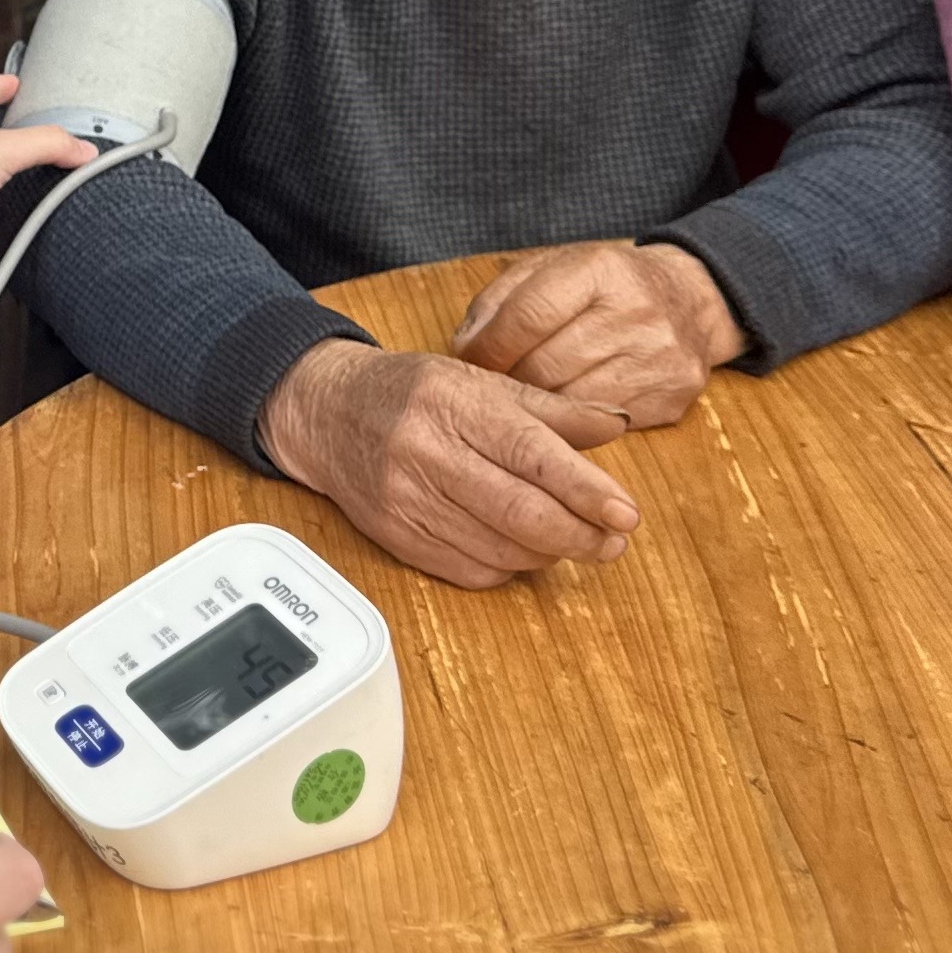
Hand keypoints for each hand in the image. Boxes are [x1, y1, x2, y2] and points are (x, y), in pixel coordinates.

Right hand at [257, 338, 640, 587]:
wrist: (325, 412)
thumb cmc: (411, 393)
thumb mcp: (480, 381)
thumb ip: (551, 408)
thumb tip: (617, 425)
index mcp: (453, 404)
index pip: (530, 453)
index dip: (584, 490)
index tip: (625, 513)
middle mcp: (426, 453)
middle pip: (519, 511)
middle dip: (578, 535)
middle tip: (613, 541)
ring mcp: (407, 500)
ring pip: (498, 549)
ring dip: (548, 553)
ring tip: (573, 541)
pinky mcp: (396, 537)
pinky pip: (468, 571)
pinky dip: (507, 567)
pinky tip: (520, 549)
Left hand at [448, 241, 742, 438]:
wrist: (693, 301)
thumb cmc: (607, 286)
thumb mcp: (554, 268)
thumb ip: (502, 300)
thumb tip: (464, 348)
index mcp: (600, 270)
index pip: (528, 315)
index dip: (489, 345)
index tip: (470, 359)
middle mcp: (634, 313)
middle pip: (544, 366)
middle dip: (509, 380)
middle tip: (496, 384)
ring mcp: (657, 359)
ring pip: (569, 403)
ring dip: (537, 407)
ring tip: (527, 399)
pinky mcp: (670, 399)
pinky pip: (601, 426)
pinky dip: (572, 423)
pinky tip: (563, 413)